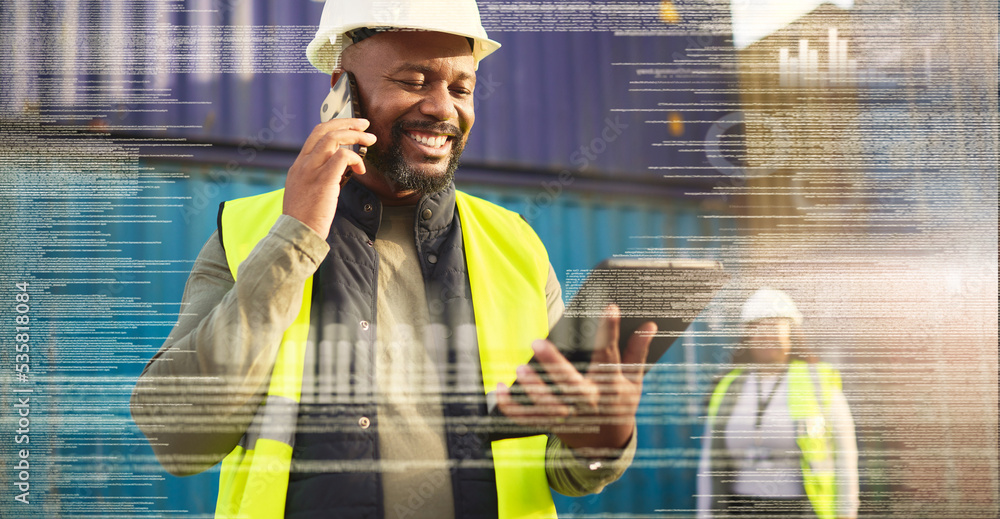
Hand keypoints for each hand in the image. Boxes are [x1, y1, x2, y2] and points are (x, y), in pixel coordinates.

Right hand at [282, 118, 376, 238]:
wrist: (297, 234)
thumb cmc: (305, 218)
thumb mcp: (307, 191)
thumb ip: (319, 177)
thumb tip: (339, 169)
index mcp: (299, 165)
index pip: (316, 135)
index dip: (336, 125)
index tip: (352, 126)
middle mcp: (303, 164)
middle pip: (324, 130)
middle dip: (347, 123)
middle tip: (365, 125)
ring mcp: (311, 171)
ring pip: (333, 139)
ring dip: (355, 136)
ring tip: (370, 140)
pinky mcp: (323, 181)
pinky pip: (341, 157)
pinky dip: (355, 158)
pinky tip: (361, 169)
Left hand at [496, 305, 655, 454]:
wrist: (608, 446)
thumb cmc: (620, 405)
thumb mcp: (633, 382)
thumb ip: (637, 354)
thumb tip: (650, 325)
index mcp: (610, 387)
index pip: (610, 355)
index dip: (611, 331)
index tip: (610, 307)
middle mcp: (589, 401)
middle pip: (571, 383)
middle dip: (554, 364)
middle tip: (537, 343)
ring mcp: (570, 416)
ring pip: (549, 405)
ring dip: (533, 388)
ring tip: (520, 369)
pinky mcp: (552, 425)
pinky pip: (528, 417)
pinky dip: (512, 407)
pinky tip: (498, 391)